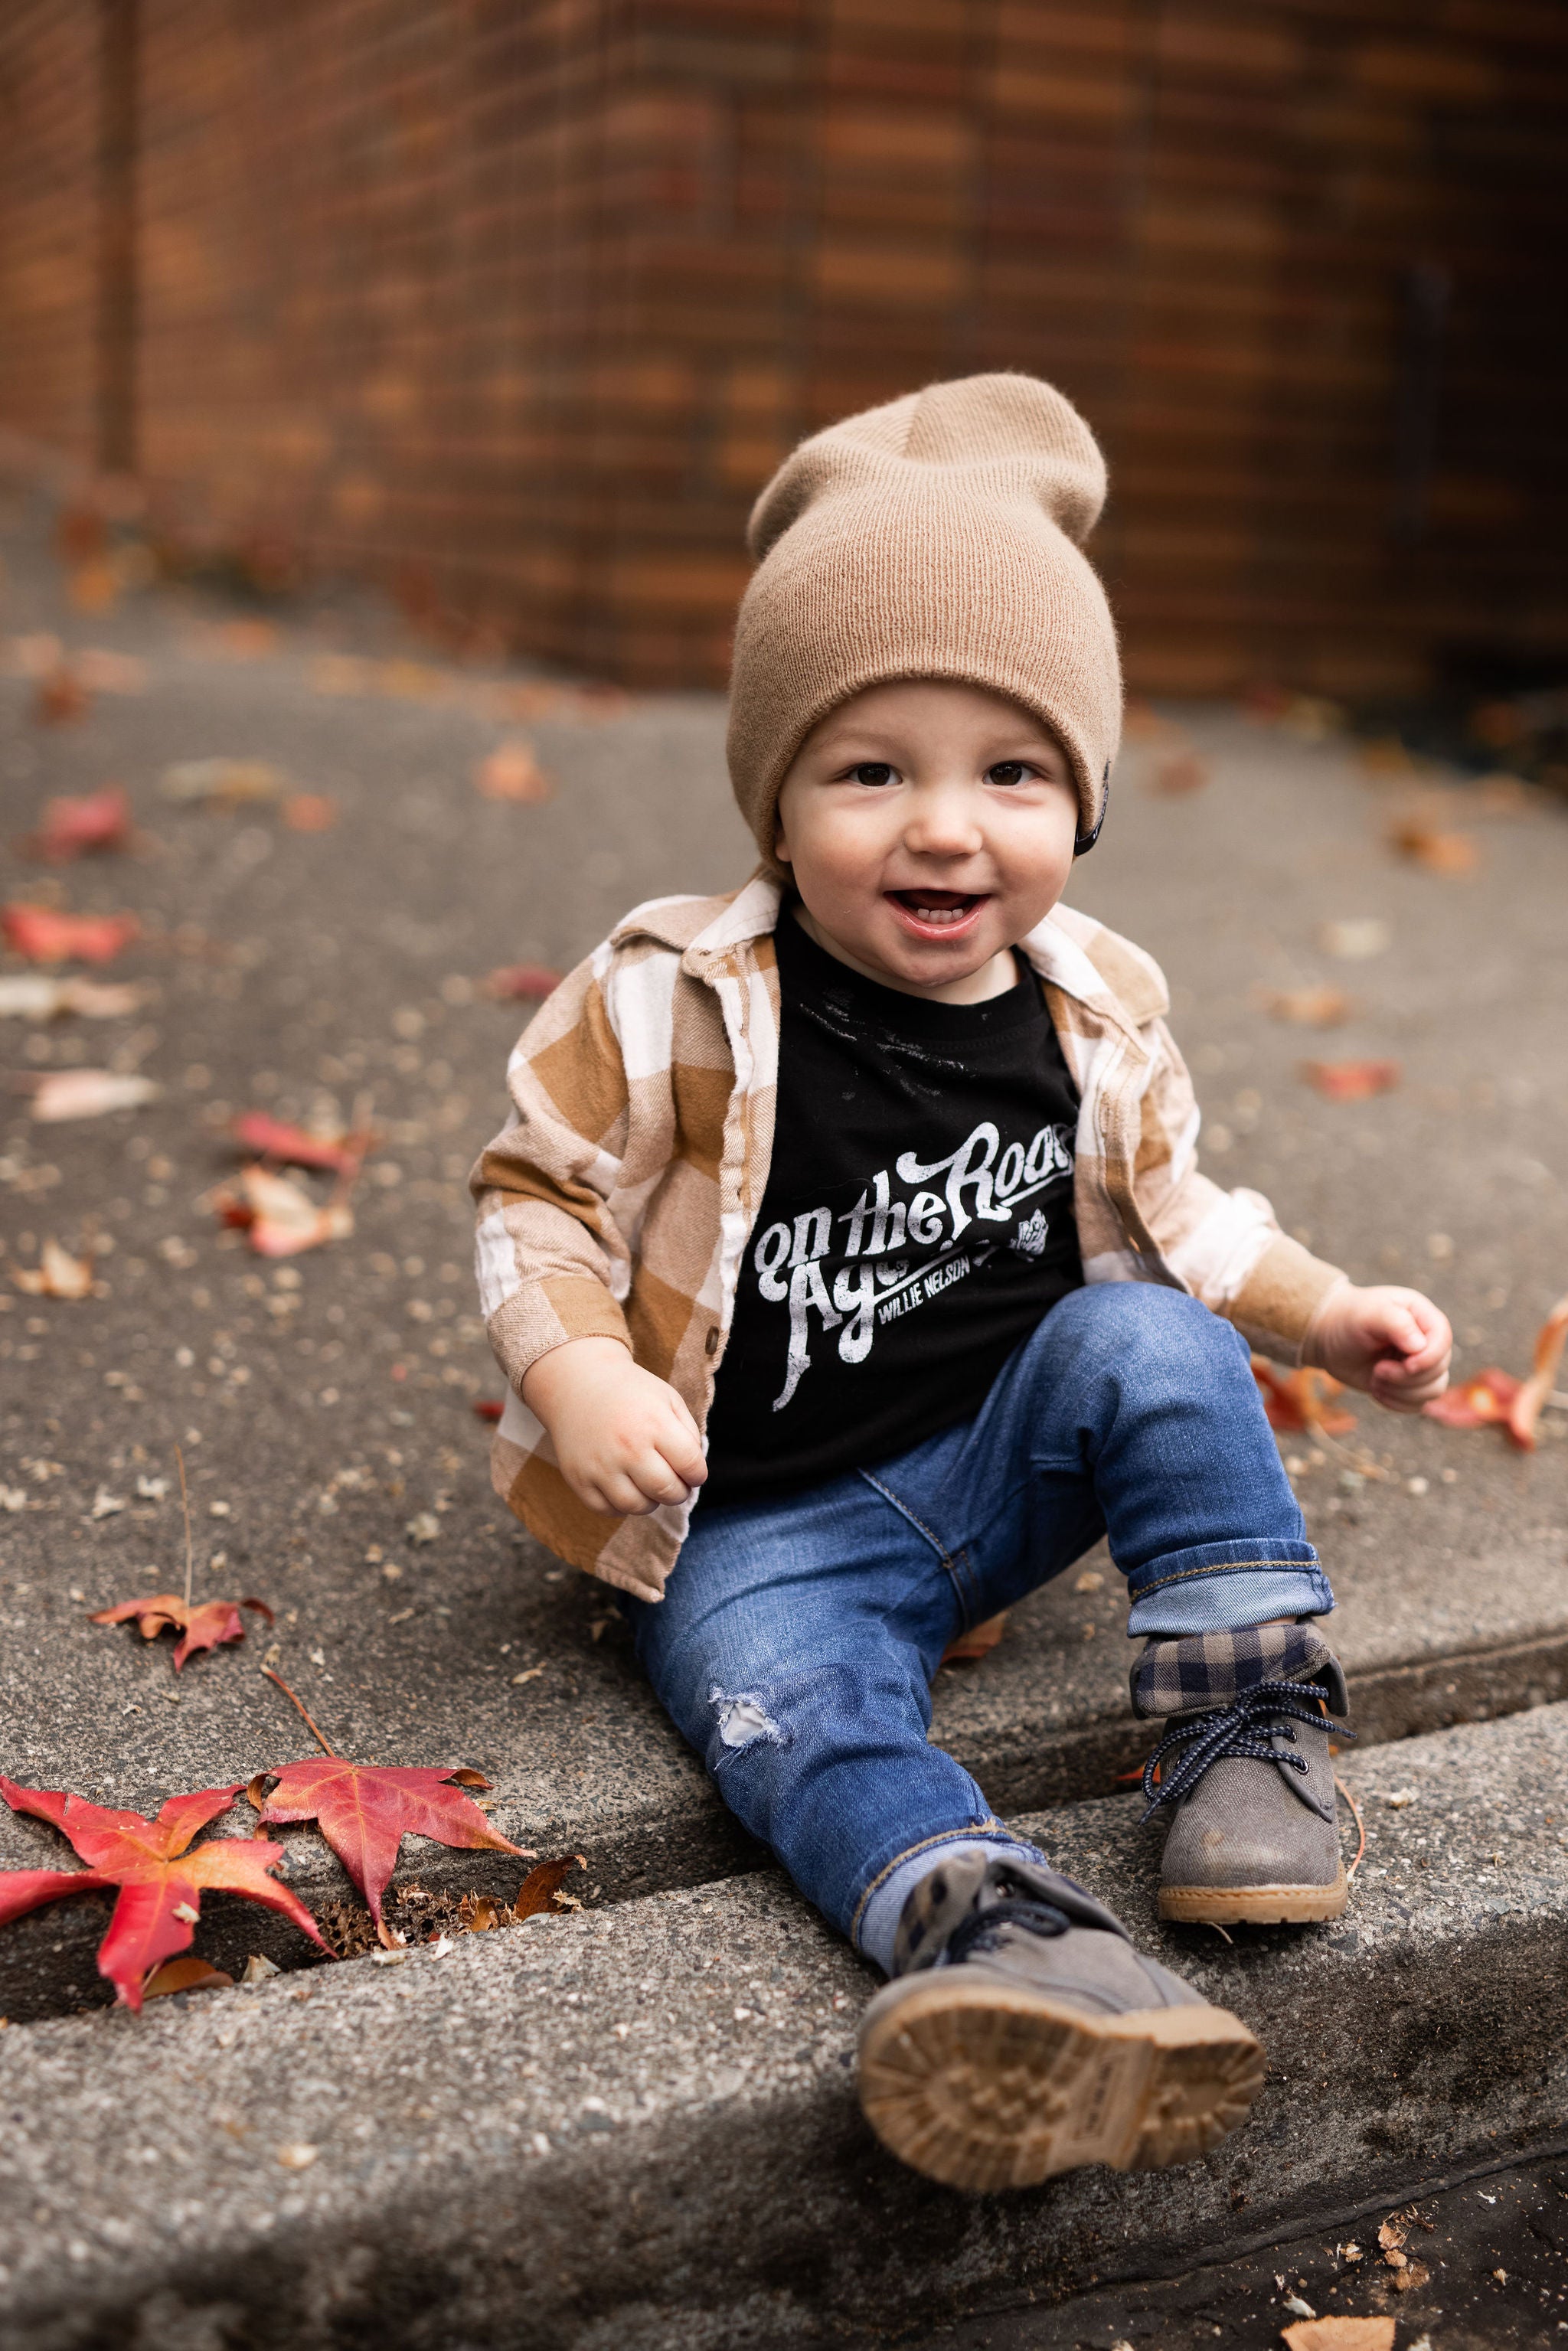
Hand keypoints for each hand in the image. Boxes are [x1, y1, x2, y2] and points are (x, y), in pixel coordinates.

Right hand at [520, 1336, 707, 1515]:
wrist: (579, 1381)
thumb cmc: (631, 1392)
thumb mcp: (669, 1399)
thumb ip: (689, 1435)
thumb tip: (694, 1473)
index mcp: (654, 1424)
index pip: (691, 1466)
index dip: (697, 1474)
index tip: (693, 1472)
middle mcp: (627, 1447)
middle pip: (667, 1491)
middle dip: (678, 1492)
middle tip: (675, 1483)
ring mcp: (600, 1465)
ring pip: (637, 1506)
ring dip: (650, 1502)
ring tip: (649, 1485)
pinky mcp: (578, 1478)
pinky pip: (607, 1509)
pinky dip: (621, 1505)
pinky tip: (625, 1487)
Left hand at [1303, 1281, 1451, 1413]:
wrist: (1329, 1337)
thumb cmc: (1349, 1319)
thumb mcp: (1369, 1313)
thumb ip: (1396, 1323)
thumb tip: (1420, 1346)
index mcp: (1423, 1316)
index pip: (1443, 1340)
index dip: (1429, 1358)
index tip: (1406, 1365)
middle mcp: (1427, 1341)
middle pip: (1439, 1369)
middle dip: (1406, 1377)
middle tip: (1377, 1370)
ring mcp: (1420, 1364)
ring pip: (1433, 1390)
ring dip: (1402, 1392)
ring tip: (1375, 1378)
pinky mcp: (1409, 1385)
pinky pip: (1418, 1404)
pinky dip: (1397, 1402)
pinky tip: (1376, 1390)